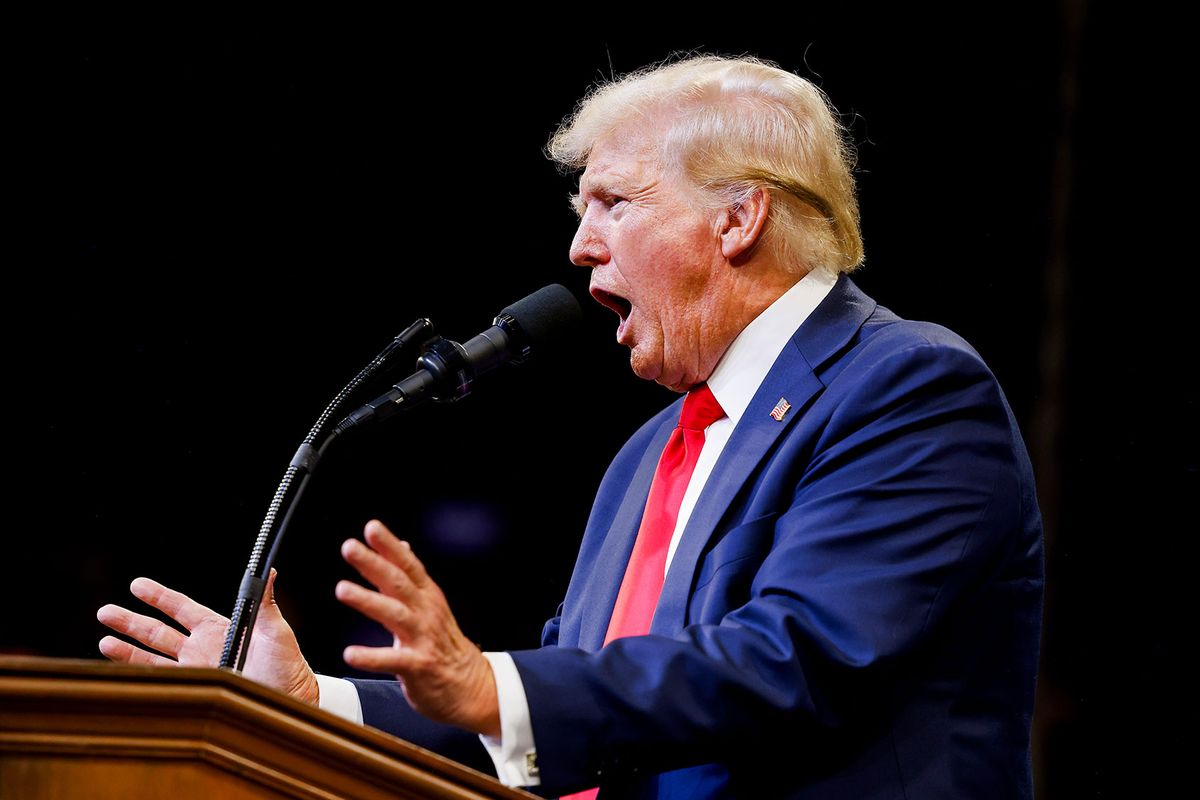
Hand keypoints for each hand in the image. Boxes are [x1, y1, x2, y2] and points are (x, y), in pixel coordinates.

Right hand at [96, 569, 319, 705]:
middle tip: (105, 611)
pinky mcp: (195, 691)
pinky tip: (120, 670)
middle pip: (159, 632)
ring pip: (153, 657)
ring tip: (104, 640)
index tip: (137, 585)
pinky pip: (162, 682)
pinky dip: (140, 676)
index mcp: (219, 628)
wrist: (289, 704)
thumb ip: (264, 603)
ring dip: (127, 649)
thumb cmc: (288, 666)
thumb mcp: (276, 631)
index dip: (159, 597)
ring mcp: (196, 671)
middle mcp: (202, 649)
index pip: (182, 609)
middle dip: (131, 621)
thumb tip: (267, 570)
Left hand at [336, 519, 499, 736]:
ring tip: (342, 589)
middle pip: (399, 582)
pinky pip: (393, 660)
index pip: (408, 565)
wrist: (471, 686)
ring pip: (395, 614)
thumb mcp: (431, 605)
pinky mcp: (420, 667)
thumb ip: (411, 577)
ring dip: (368, 600)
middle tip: (349, 547)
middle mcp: (426, 612)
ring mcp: (424, 639)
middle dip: (374, 563)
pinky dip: (371, 656)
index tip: (371, 527)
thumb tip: (401, 544)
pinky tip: (350, 654)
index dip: (390, 546)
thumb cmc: (444, 644)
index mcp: (427, 596)